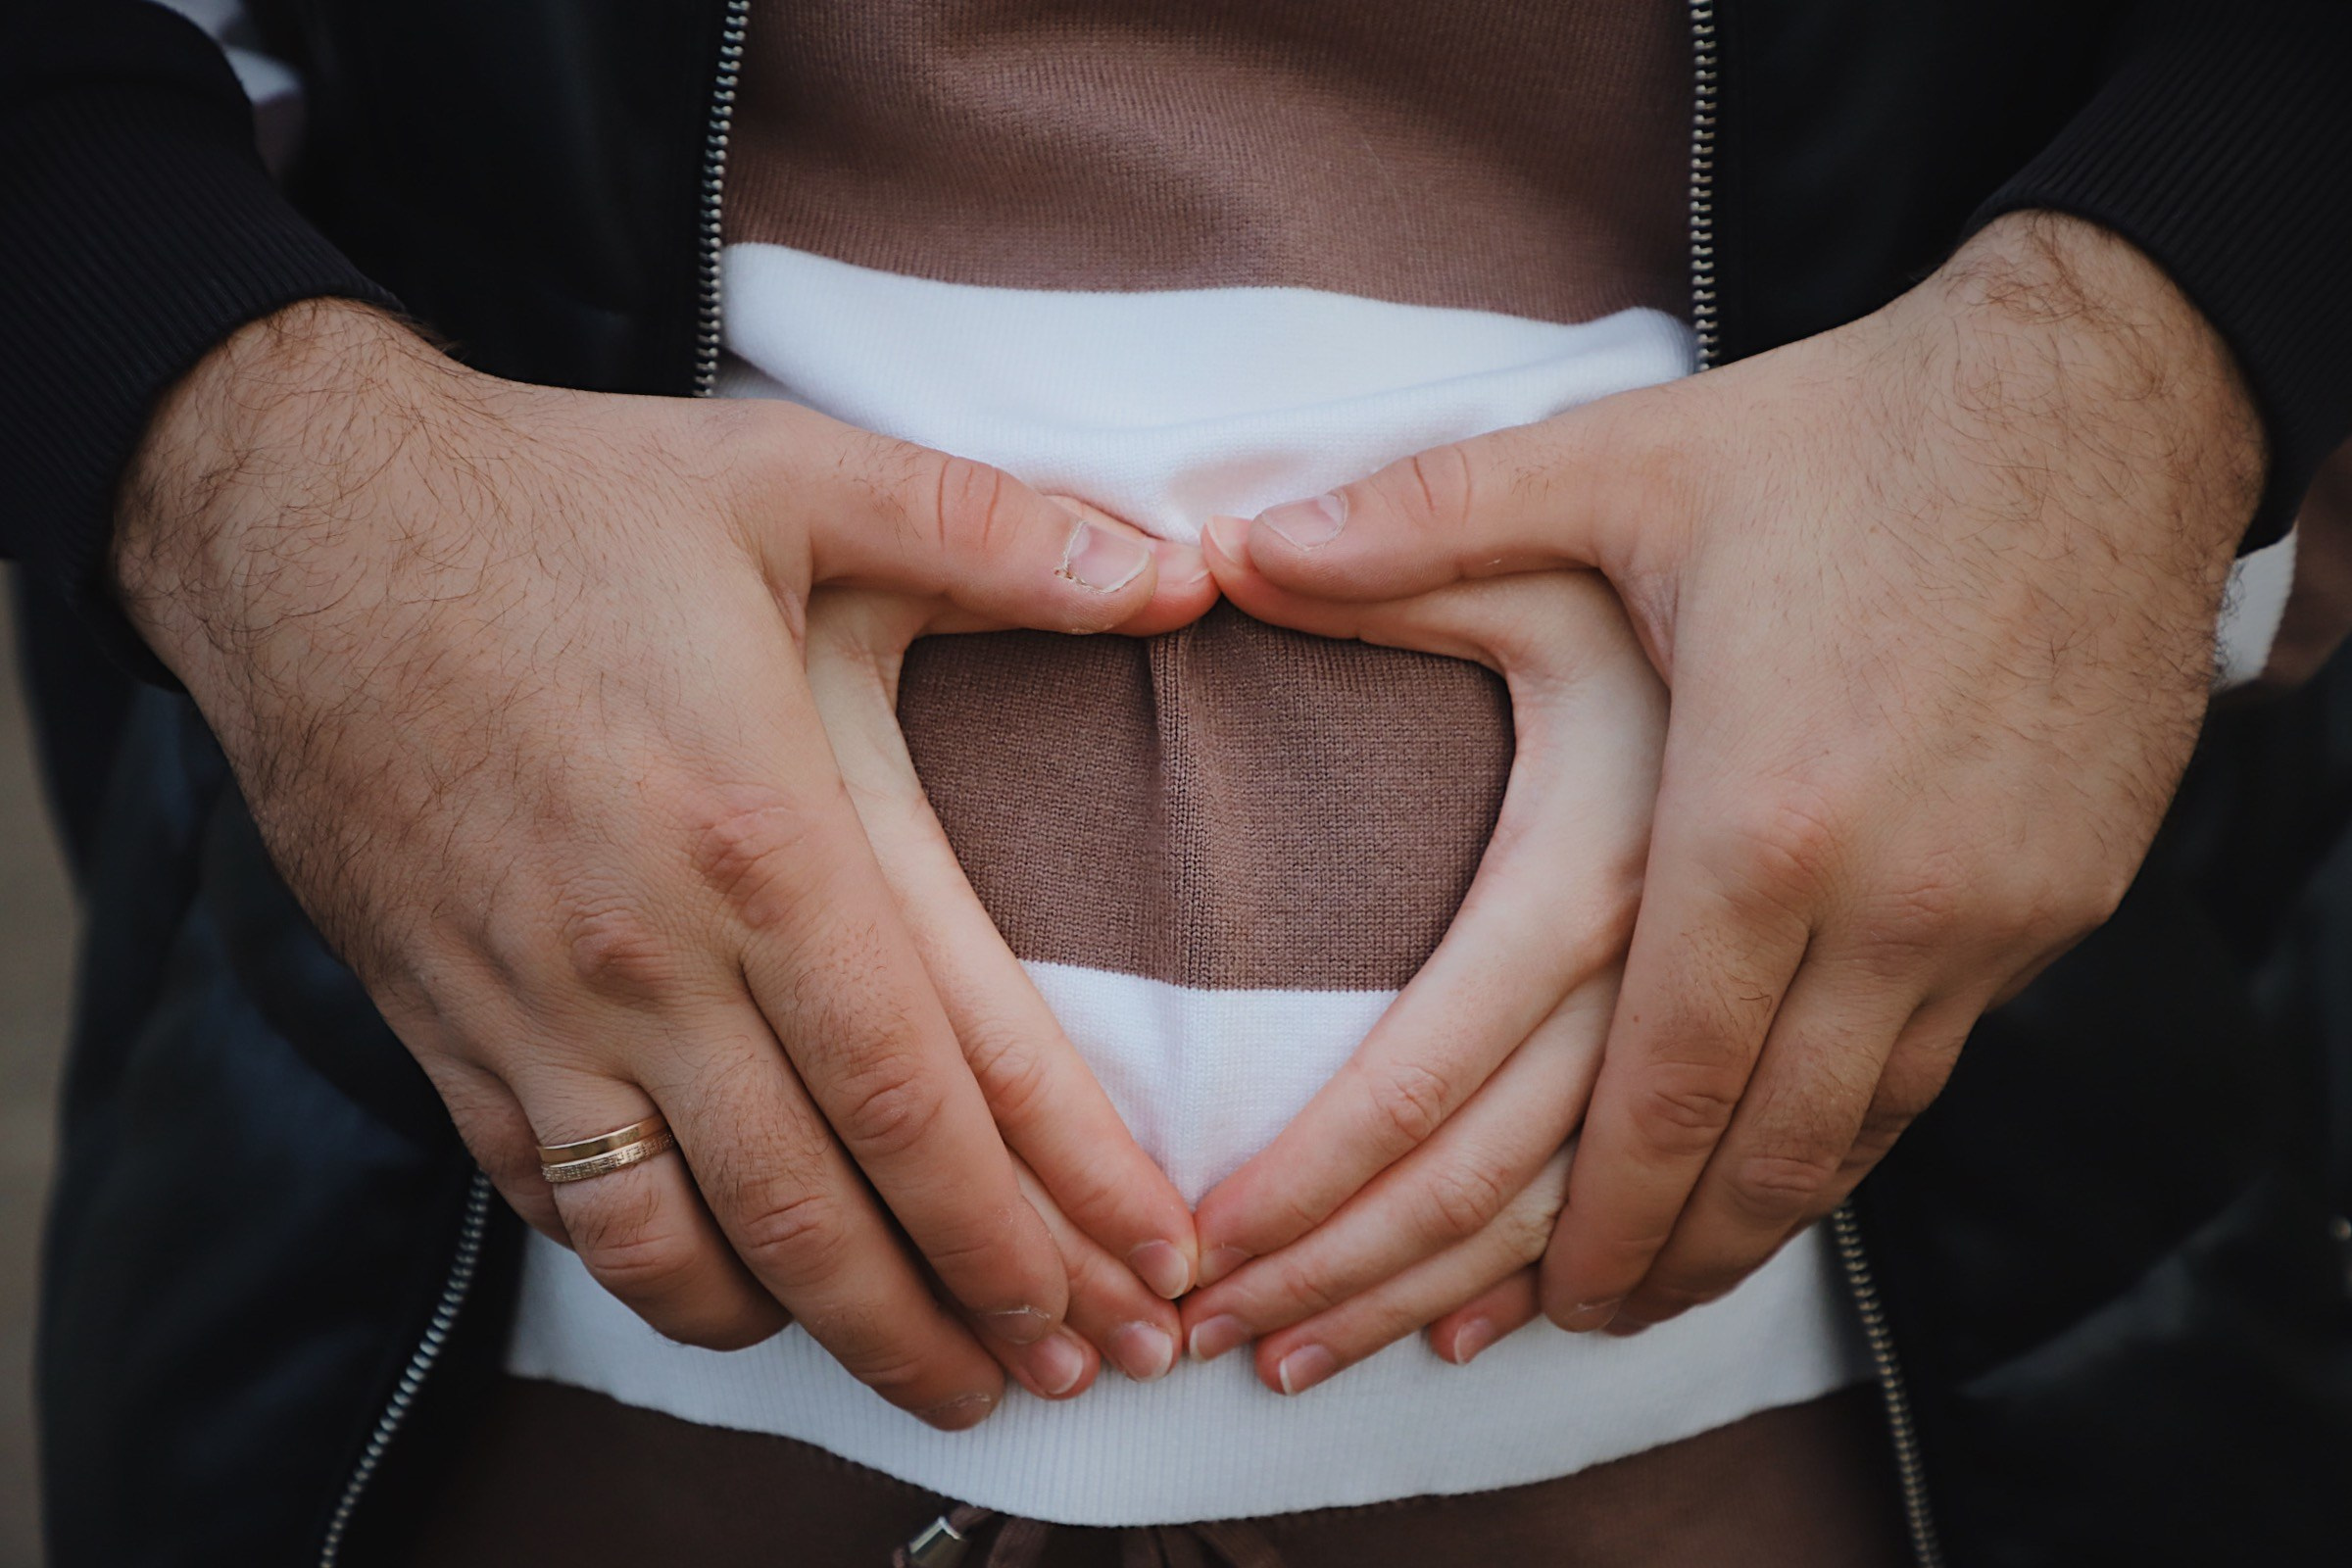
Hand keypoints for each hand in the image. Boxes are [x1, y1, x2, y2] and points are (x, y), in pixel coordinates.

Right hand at [114, 300, 1207, 1425]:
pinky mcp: (446, 1028)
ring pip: (683, 1248)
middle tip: (1062, 1385)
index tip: (1136, 1284)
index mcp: (760, 835)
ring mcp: (534, 1011)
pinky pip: (559, 1207)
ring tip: (922, 1378)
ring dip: (816, 1337)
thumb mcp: (795, 477)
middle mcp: (648, 957)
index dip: (1042, 1210)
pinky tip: (734, 1292)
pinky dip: (660, 1275)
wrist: (300, 526)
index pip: (924, 1086)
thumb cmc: (563, 499)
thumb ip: (999, 533)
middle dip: (957, 1321)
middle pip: (824, 1208)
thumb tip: (1185, 573)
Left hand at [1206, 211, 2263, 1333]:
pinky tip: (1774, 1177)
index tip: (1461, 1295)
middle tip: (1519, 1339)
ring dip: (1730, 1237)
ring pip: (1839, 1145)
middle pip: (1733, 1156)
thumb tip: (1229, 547)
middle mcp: (1878, 903)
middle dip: (1616, 1269)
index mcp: (1748, 816)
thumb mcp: (1622, 464)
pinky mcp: (2053, 906)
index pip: (1632, 1084)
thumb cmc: (1849, 434)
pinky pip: (1925, 1080)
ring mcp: (1984, 920)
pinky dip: (1833, 1156)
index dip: (1540, 1212)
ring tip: (1634, 1298)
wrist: (2108, 403)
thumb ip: (1423, 526)